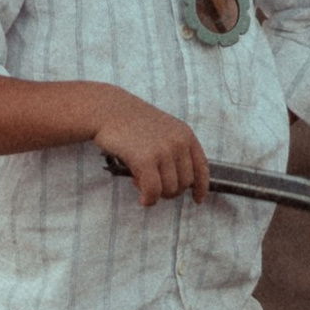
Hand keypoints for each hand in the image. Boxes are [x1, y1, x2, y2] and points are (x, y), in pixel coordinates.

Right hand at [93, 92, 207, 204]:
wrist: (108, 109)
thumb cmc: (132, 123)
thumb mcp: (163, 130)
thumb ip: (174, 151)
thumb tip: (178, 184)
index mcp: (185, 134)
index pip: (201, 167)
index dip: (201, 187)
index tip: (197, 199)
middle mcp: (178, 142)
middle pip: (185, 183)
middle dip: (169, 191)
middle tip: (152, 185)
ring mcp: (163, 151)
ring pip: (169, 190)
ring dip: (156, 194)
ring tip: (140, 181)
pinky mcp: (145, 159)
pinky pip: (153, 191)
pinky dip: (149, 199)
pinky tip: (142, 199)